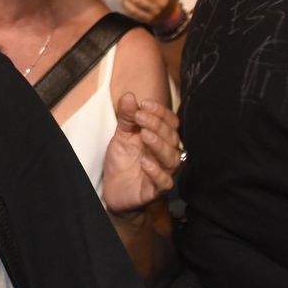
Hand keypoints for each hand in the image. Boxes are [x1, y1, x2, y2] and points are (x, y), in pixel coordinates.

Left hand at [100, 92, 180, 215]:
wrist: (115, 190)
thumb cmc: (123, 162)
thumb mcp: (121, 135)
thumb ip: (126, 117)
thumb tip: (129, 96)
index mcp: (160, 139)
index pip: (170, 123)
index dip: (160, 112)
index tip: (144, 104)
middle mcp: (165, 154)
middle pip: (172, 137)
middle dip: (157, 125)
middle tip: (140, 117)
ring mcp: (163, 172)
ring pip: (172, 158)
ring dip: (159, 145)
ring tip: (144, 136)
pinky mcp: (156, 190)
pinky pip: (165, 182)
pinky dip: (156, 171)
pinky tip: (145, 162)